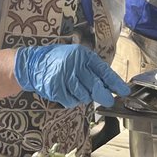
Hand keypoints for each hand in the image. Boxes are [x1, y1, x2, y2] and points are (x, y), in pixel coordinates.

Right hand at [13, 42, 129, 107]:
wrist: (32, 64)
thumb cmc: (58, 61)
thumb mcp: (76, 58)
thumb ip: (91, 70)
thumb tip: (109, 86)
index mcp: (82, 55)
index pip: (103, 70)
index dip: (115, 82)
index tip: (124, 91)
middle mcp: (74, 64)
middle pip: (95, 85)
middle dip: (104, 96)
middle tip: (108, 101)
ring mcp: (64, 76)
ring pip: (83, 95)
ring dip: (83, 97)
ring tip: (76, 89)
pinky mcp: (55, 87)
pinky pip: (70, 101)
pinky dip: (71, 100)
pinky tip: (66, 92)